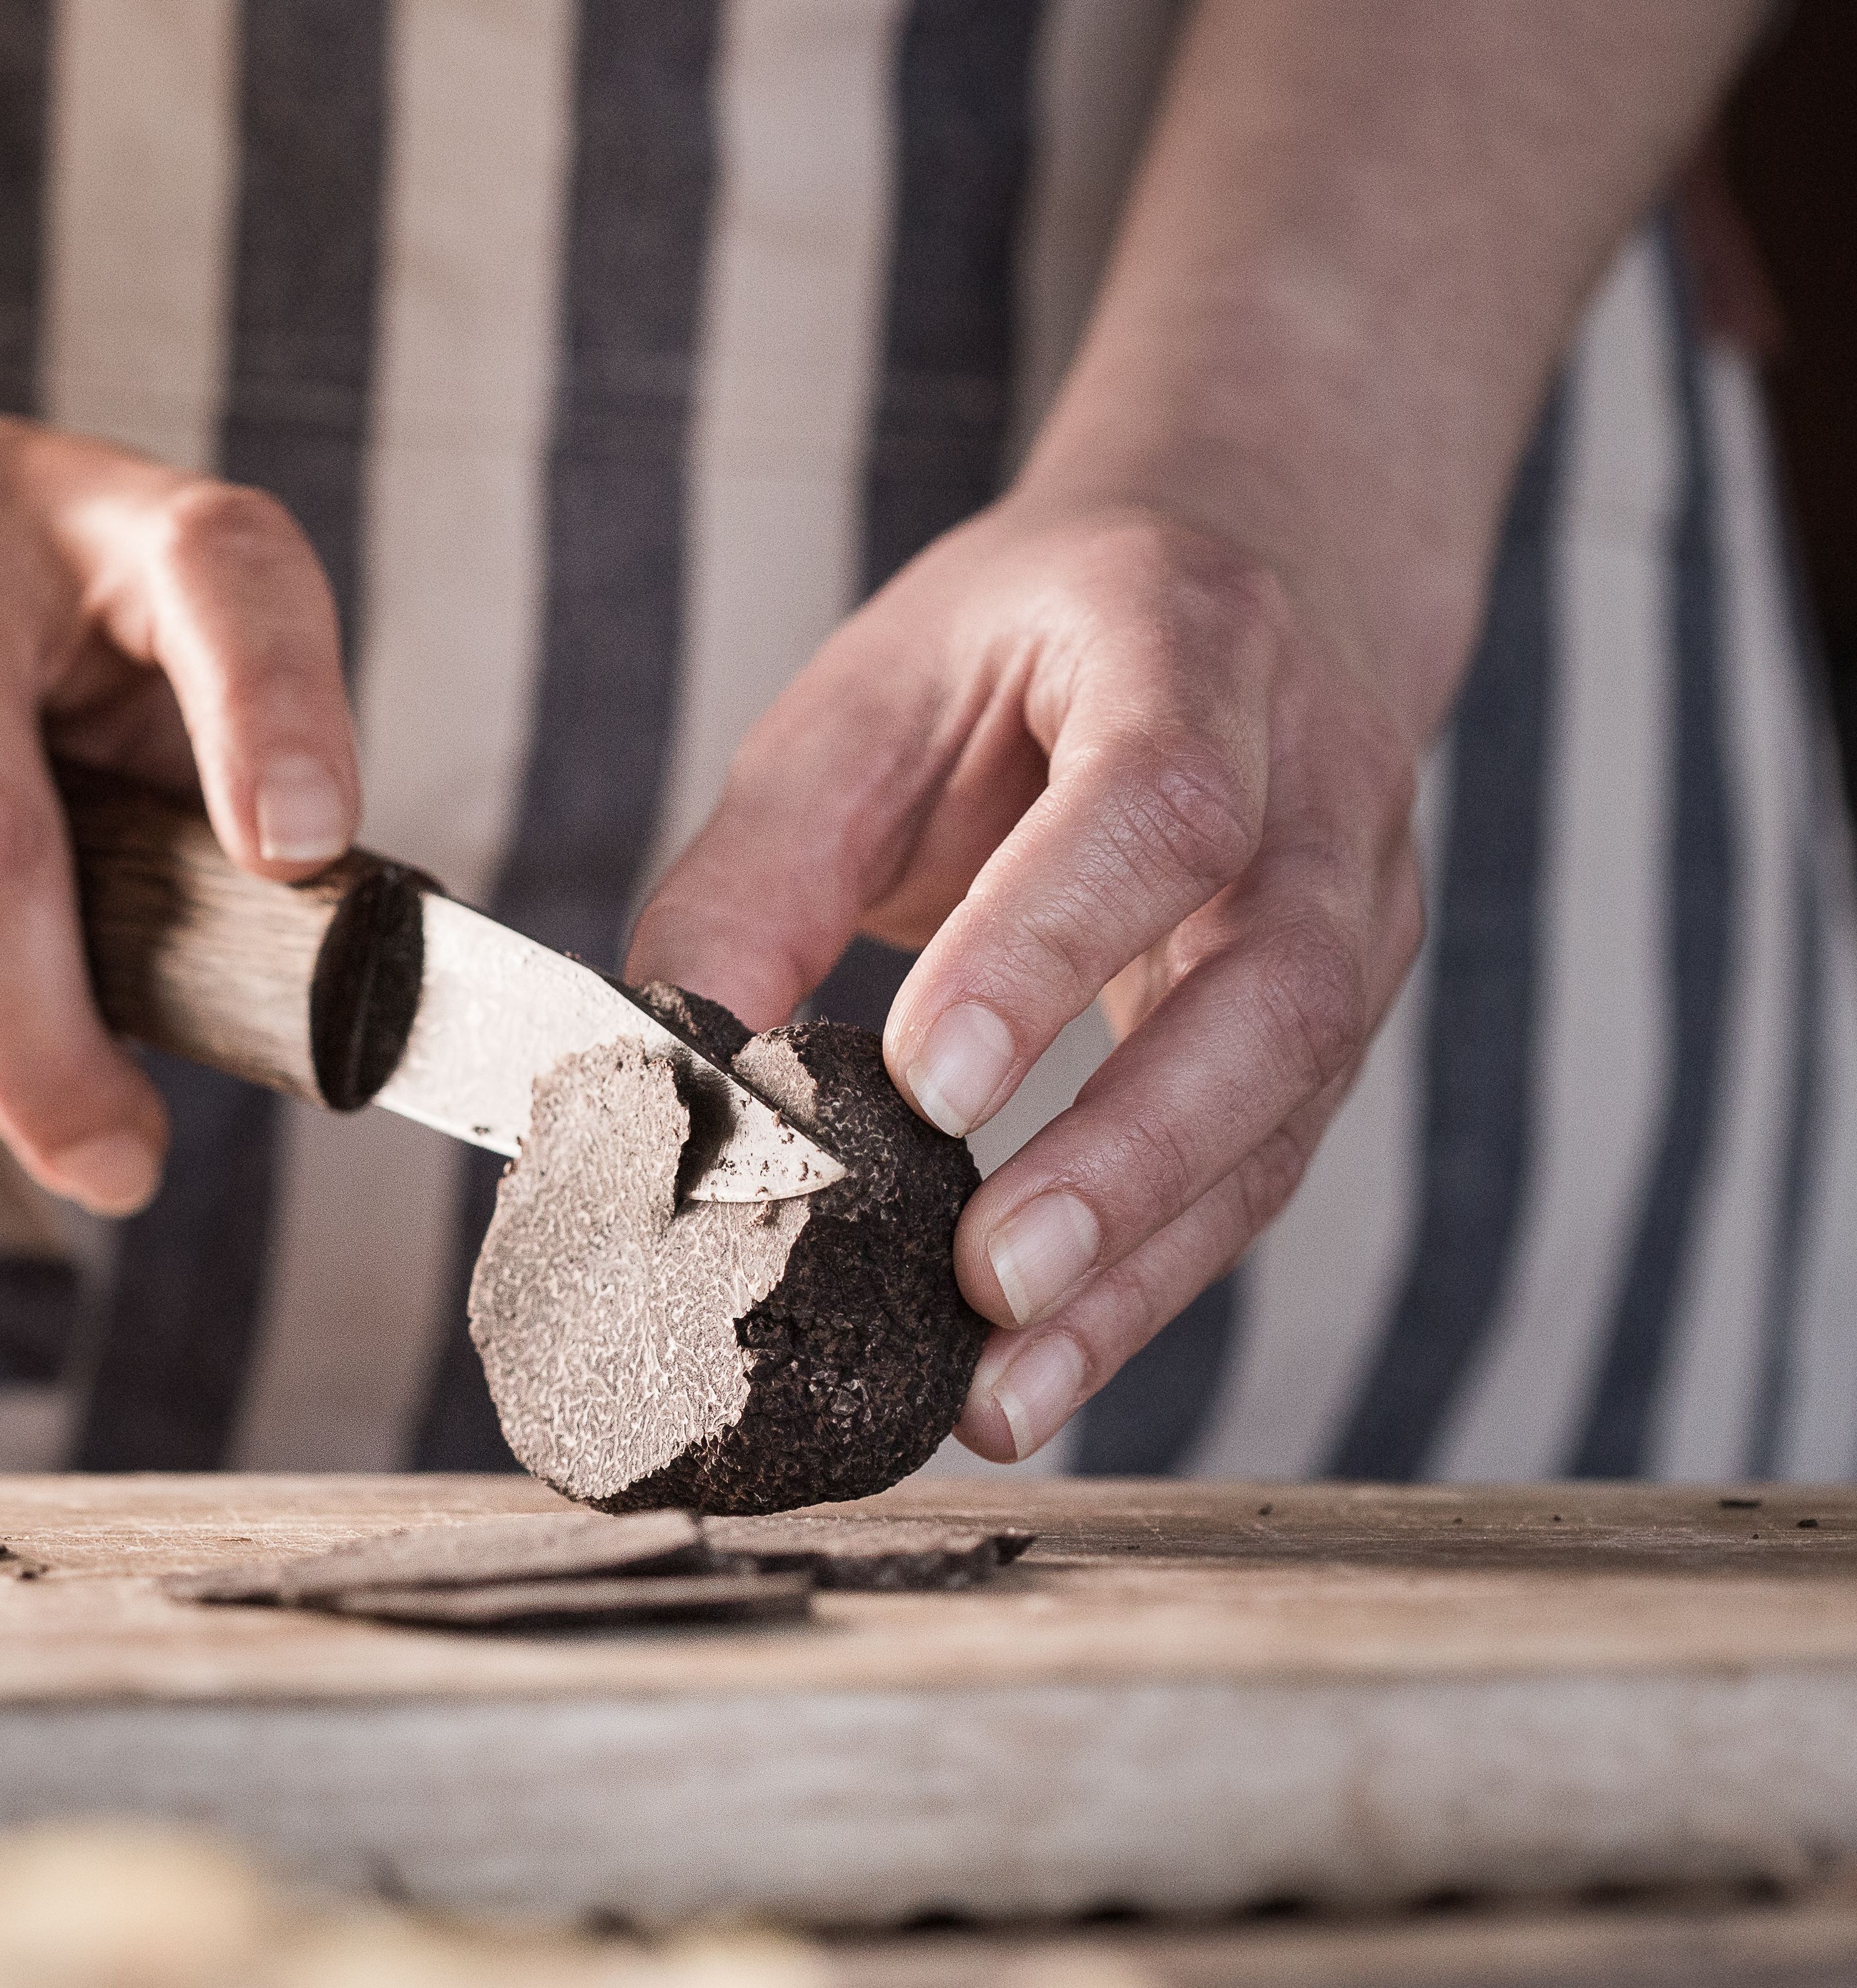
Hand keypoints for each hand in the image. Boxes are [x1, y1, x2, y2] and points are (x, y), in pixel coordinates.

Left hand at [629, 499, 1423, 1460]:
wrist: (1245, 570)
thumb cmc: (1026, 650)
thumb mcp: (865, 702)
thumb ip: (759, 875)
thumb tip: (665, 1064)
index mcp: (1189, 649)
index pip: (1155, 808)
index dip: (1050, 950)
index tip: (932, 1085)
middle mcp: (1314, 787)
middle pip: (1271, 990)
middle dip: (1128, 1155)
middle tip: (988, 1276)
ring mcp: (1354, 912)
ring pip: (1285, 1110)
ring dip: (1143, 1266)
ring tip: (1007, 1385)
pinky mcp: (1334, 1024)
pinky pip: (1260, 1171)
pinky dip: (1148, 1284)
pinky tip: (1039, 1371)